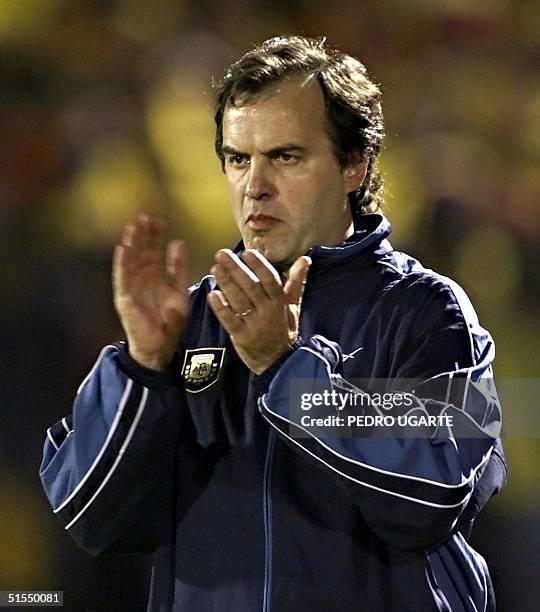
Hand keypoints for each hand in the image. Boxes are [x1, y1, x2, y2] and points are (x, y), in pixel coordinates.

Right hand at [112, 214, 189, 370]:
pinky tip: (122, 249)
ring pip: (130, 261)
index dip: (155, 236)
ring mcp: (131, 287)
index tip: (158, 220)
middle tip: (144, 216)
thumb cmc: (169, 319)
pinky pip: (122, 278)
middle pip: (140, 252)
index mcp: (154, 276)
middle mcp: (141, 279)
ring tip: (133, 227)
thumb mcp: (179, 289)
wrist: (160, 345)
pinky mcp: (125, 298)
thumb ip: (179, 268)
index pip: (153, 251)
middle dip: (142, 235)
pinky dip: (121, 264)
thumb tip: (180, 242)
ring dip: (131, 244)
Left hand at [207, 249, 310, 373]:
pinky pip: (230, 320)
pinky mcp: (241, 337)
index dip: (259, 266)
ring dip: (226, 284)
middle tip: (222, 254)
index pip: (270, 280)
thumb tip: (305, 259)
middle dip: (236, 269)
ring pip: (239, 301)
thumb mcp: (293, 306)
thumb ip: (296, 281)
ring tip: (215, 269)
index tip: (247, 253)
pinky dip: (221, 308)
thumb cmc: (284, 330)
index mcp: (280, 302)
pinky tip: (212, 294)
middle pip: (251, 287)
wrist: (279, 362)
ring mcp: (254, 325)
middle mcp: (267, 312)